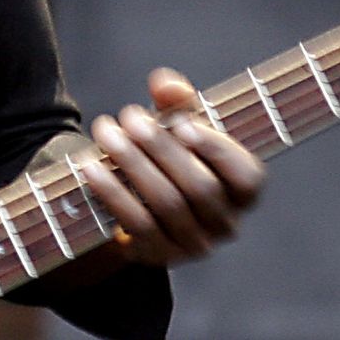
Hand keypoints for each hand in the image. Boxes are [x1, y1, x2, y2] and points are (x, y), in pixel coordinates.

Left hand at [82, 67, 265, 265]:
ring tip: (106, 133)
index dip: (217, 151)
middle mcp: (226, 224)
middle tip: (128, 116)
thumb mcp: (179, 124)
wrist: (140, 201)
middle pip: (200, 188)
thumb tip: (164, 83)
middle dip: (161, 149)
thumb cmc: (170, 154)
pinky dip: (113, 193)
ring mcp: (193, 245)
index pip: (247, 177)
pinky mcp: (158, 255)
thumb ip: (178, 101)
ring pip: (167, 205)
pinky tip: (92, 166)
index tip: (181, 124)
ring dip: (133, 165)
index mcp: (242, 192)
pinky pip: (137, 226)